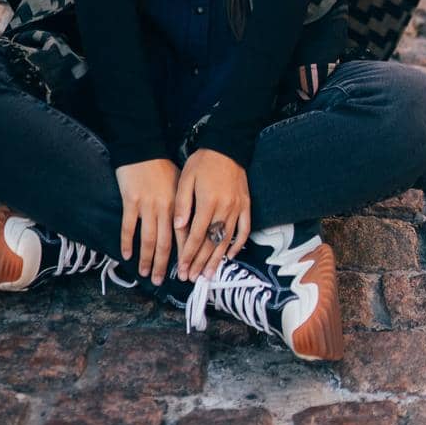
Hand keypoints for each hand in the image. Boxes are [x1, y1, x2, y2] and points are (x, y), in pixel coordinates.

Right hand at [115, 158, 179, 284]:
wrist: (143, 148)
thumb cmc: (163, 167)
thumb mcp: (180, 184)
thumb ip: (184, 207)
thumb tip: (189, 229)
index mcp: (179, 205)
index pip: (183, 236)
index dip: (184, 256)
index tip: (184, 273)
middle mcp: (165, 208)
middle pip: (165, 243)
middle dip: (164, 265)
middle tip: (161, 281)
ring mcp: (147, 206)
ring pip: (148, 239)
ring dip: (147, 259)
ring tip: (145, 274)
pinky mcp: (130, 201)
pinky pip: (129, 227)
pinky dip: (127, 243)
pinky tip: (126, 255)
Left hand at [173, 148, 250, 280]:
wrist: (227, 146)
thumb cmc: (203, 162)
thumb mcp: (186, 179)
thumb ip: (182, 204)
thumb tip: (179, 227)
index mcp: (207, 202)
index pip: (196, 236)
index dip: (188, 255)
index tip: (181, 269)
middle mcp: (224, 208)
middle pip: (211, 242)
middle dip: (200, 262)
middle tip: (191, 278)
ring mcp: (237, 208)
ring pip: (227, 240)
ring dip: (217, 259)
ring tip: (209, 275)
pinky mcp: (246, 205)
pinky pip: (244, 229)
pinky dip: (238, 244)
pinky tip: (230, 255)